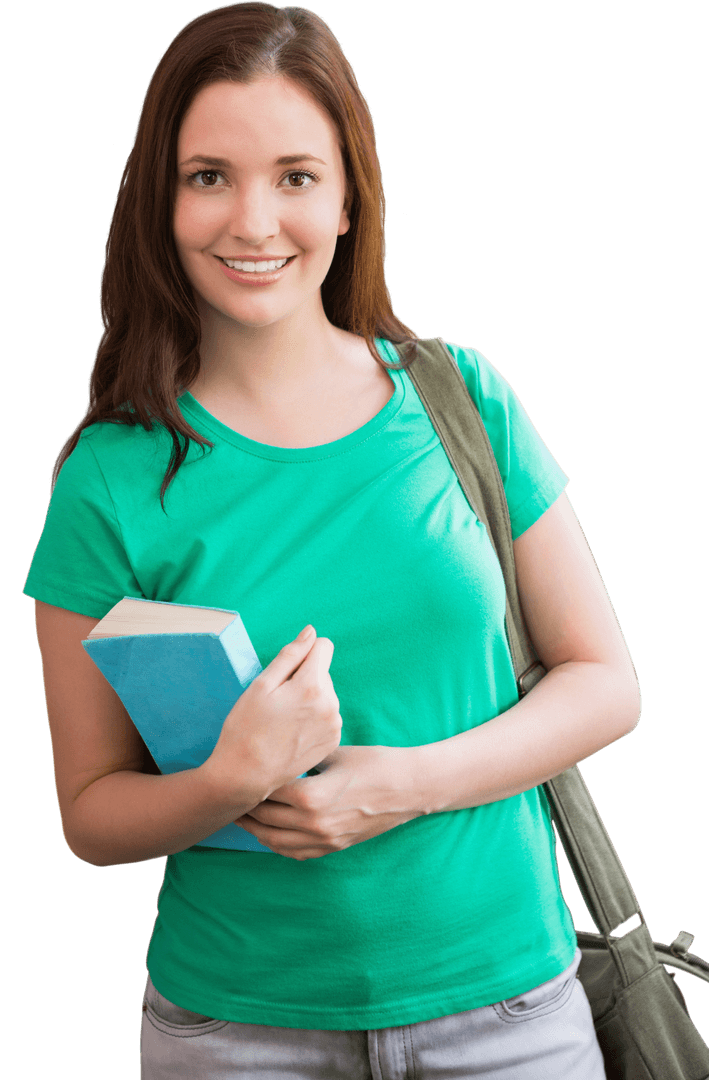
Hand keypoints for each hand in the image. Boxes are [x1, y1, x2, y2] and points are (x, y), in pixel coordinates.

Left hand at [234, 744, 423, 859]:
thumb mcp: (334, 753)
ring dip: (255, 830)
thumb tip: (276, 751)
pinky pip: (295, 853)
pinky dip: (276, 845)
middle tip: (228, 795)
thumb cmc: (374, 763)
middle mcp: (314, 824)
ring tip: (241, 816)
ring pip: (275, 841)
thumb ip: (303, 757)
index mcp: (312, 796)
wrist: (409, 788)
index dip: (248, 783)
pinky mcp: (334, 847)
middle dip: (245, 807)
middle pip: (265, 818)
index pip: (266, 792)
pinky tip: (267, 834)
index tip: (234, 774)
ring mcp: (325, 839)